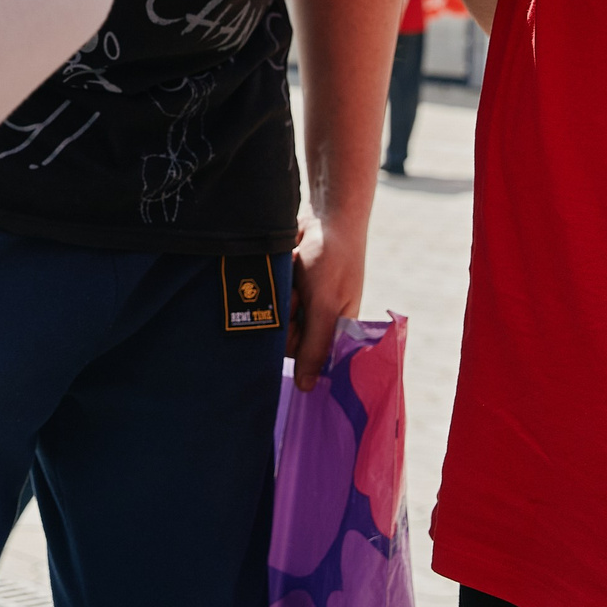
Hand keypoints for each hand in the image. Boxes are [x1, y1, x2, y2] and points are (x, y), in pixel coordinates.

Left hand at [289, 208, 362, 390]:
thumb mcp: (325, 306)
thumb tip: (307, 389)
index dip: (295, 344)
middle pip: (284, 338)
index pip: (307, 359)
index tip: (294, 323)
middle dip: (285, 316)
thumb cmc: (334, 261)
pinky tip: (287, 267)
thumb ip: (315, 348)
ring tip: (295, 277)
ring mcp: (302, 304)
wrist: (325, 218)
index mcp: (337, 332)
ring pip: (273, 318)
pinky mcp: (287, 287)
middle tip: (299, 294)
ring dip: (279, 297)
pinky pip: (270, 297)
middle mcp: (318, 322)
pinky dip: (274, 284)